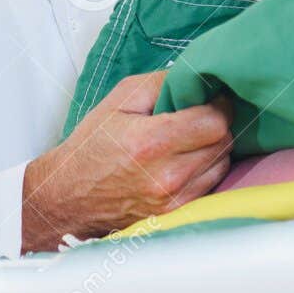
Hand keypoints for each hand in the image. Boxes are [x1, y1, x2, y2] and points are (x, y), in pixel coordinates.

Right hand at [20, 71, 233, 251]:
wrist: (70, 195)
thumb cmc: (93, 144)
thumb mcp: (120, 99)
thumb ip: (162, 82)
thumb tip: (197, 78)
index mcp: (151, 142)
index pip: (215, 122)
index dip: (218, 106)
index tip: (210, 99)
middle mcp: (167, 176)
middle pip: (223, 142)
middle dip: (216, 124)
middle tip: (199, 116)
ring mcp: (173, 200)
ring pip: (222, 164)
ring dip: (213, 148)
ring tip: (189, 140)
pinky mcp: (175, 214)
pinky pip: (212, 185)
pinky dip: (206, 169)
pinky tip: (186, 161)